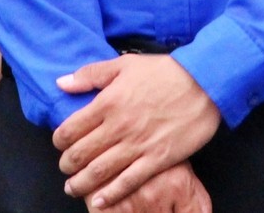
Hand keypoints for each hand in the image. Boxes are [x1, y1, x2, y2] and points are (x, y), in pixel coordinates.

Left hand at [53, 55, 220, 206]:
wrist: (204, 82)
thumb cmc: (165, 71)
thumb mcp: (125, 64)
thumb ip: (91, 74)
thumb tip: (62, 83)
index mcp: (108, 102)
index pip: (70, 129)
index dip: (59, 140)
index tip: (60, 143)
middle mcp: (119, 126)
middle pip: (81, 154)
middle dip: (67, 165)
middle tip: (65, 168)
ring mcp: (138, 145)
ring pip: (99, 172)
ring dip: (81, 183)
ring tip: (73, 187)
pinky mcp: (157, 159)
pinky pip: (128, 182)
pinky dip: (111, 194)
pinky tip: (99, 200)